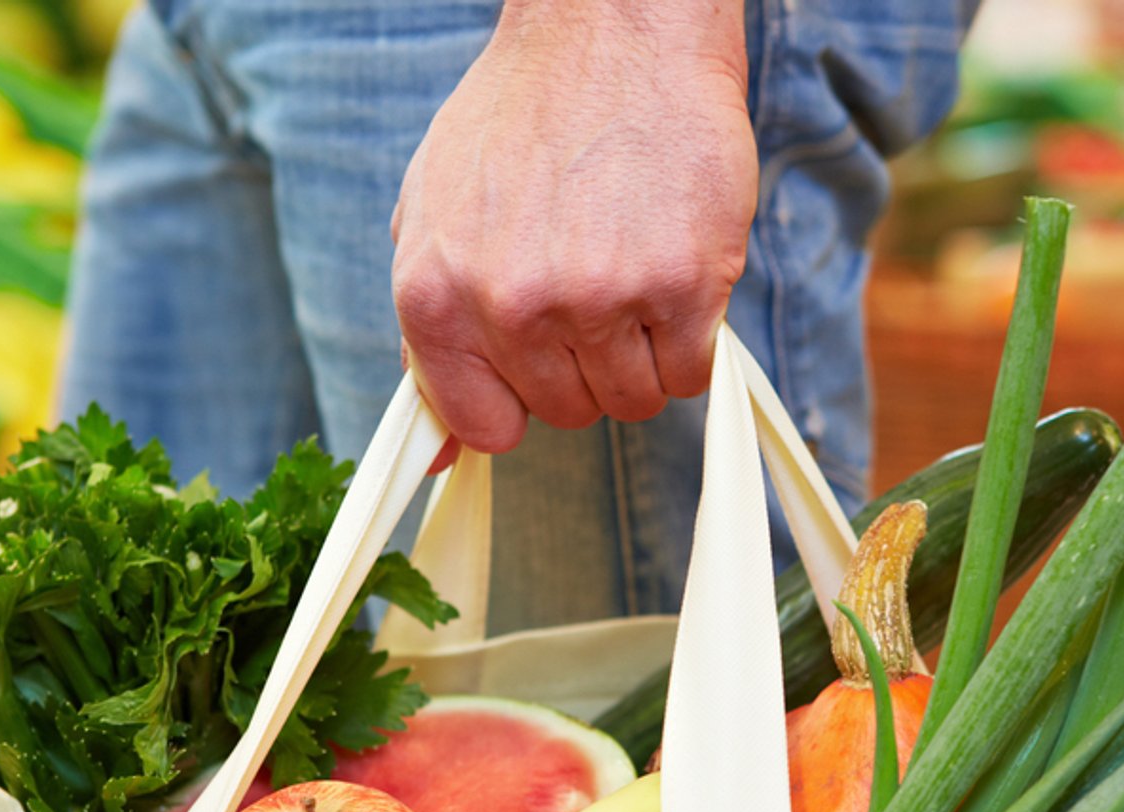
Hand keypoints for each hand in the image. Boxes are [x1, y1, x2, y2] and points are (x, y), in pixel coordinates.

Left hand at [393, 0, 755, 454]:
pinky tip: (675, 270)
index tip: (540, 364)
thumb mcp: (435, 214)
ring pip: (632, 400)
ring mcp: (598, 302)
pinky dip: (692, 339)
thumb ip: (431, 336)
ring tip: (633, 268)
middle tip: (595, 282)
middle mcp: (510, 306)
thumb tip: (434, 457)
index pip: (481, 425)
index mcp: (436, 294)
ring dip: (644, 353)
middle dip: (587, 363)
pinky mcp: (681, 288)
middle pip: (568, 412)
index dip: (518, 401)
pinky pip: (691, 374)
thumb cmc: (525, 118)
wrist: (614, 31)